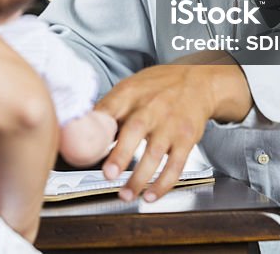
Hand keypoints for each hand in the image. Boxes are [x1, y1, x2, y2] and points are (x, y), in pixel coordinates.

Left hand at [95, 60, 251, 202]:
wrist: (198, 82)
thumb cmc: (157, 88)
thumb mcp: (130, 88)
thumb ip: (108, 110)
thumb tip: (81, 131)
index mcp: (130, 94)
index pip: (110, 107)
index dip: (97, 123)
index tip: (85, 141)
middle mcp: (150, 108)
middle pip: (134, 130)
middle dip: (121, 155)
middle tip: (108, 174)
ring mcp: (170, 124)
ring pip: (155, 154)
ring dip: (139, 178)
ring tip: (125, 194)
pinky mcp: (186, 139)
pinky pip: (176, 165)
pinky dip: (163, 184)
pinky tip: (150, 196)